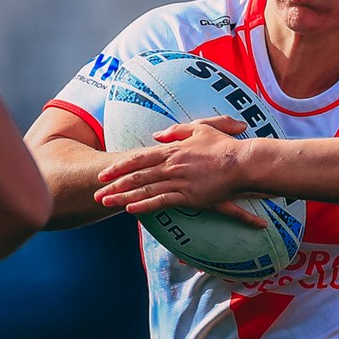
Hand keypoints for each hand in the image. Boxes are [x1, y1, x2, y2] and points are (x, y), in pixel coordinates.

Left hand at [94, 117, 255, 218]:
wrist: (241, 163)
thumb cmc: (222, 145)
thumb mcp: (198, 129)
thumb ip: (175, 131)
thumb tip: (156, 135)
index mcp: (172, 150)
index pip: (139, 158)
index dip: (119, 166)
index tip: (103, 173)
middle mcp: (171, 166)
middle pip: (136, 176)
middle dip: (114, 184)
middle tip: (97, 192)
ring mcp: (178, 181)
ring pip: (144, 190)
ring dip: (123, 196)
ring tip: (107, 202)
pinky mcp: (188, 196)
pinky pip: (161, 202)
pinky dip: (144, 205)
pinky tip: (130, 209)